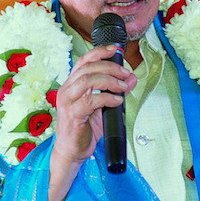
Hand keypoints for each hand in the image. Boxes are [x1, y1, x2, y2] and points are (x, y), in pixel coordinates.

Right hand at [50, 44, 136, 167]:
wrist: (72, 151)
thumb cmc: (85, 128)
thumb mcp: (104, 107)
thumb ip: (116, 92)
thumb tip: (131, 79)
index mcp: (73, 84)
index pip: (84, 61)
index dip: (99, 52)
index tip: (116, 49)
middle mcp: (67, 89)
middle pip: (88, 68)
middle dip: (110, 67)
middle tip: (126, 73)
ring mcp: (67, 102)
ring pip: (88, 81)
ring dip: (109, 81)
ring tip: (123, 87)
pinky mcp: (72, 115)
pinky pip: (91, 101)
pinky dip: (107, 98)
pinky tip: (117, 101)